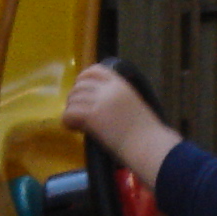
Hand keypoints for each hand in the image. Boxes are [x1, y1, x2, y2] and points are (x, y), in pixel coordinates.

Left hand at [63, 64, 180, 184]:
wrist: (147, 145)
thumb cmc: (145, 132)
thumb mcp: (133, 104)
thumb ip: (116, 98)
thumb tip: (97, 101)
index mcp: (120, 84)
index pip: (95, 70)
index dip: (83, 78)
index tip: (81, 88)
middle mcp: (108, 89)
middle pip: (80, 85)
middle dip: (75, 97)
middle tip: (78, 110)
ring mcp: (99, 101)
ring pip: (73, 99)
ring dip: (72, 110)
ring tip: (77, 122)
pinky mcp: (92, 116)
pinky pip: (70, 113)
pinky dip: (68, 121)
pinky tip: (75, 128)